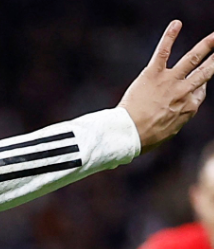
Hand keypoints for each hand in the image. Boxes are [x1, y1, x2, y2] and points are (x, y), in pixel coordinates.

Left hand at [119, 21, 213, 150]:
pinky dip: (169, 37)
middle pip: (205, 72)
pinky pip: (163, 52)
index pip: (200, 91)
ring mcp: (170, 81)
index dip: (198, 87)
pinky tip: (176, 24)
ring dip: (206, 45)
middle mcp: (184, 91)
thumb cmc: (145, 138)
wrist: (128, 135)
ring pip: (192, 59)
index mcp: (190, 107)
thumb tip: (182, 110)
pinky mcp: (153, 74)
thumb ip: (179, 117)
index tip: (196, 85)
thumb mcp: (170, 131)